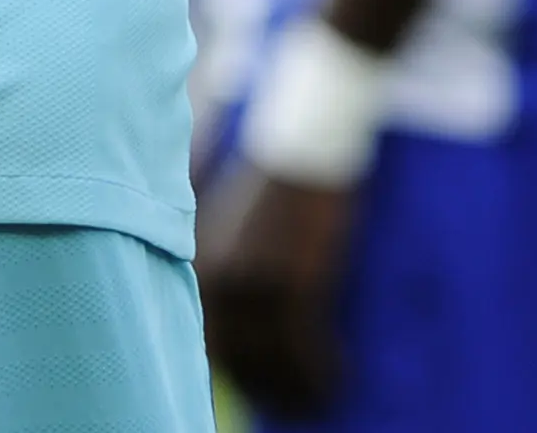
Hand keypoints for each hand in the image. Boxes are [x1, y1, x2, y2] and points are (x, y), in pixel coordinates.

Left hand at [197, 162, 357, 418]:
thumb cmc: (275, 165)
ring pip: (270, 361)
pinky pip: (302, 349)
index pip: (210, 335)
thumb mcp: (229, 208)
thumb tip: (222, 294)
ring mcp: (253, 284)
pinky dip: (318, 373)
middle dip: (264, 387)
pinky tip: (336, 382)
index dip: (237, 369)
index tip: (259, 386)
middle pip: (236, 358)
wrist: (307, 132)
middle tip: (290, 404)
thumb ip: (218, 250)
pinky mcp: (291, 284)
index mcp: (199, 264)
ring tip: (317, 404)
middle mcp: (217, 280)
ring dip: (294, 390)